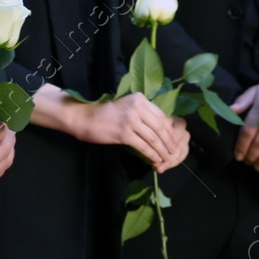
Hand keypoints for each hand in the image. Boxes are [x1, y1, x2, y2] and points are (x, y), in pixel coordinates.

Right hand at [68, 92, 189, 171]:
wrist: (85, 118)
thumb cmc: (105, 114)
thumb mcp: (126, 107)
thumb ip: (142, 113)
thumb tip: (159, 128)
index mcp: (140, 99)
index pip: (161, 116)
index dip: (170, 130)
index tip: (174, 140)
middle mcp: (138, 107)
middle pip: (160, 127)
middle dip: (169, 142)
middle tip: (173, 152)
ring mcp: (131, 120)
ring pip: (153, 138)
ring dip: (162, 151)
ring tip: (166, 159)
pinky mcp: (124, 133)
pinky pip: (143, 146)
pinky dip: (151, 154)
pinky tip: (155, 160)